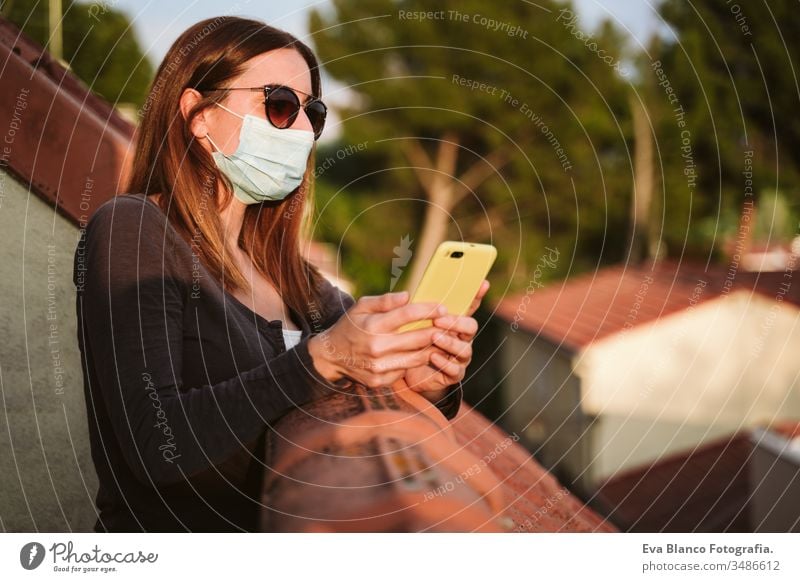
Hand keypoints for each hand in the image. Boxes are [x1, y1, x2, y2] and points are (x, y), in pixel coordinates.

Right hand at [307, 291, 445, 388]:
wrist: (331, 357)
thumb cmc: (350, 326)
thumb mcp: (361, 306)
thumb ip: (385, 301)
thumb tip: (408, 296)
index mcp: (372, 326)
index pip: (406, 315)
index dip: (427, 310)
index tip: (442, 307)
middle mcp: (377, 348)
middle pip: (417, 339)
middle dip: (437, 330)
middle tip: (449, 324)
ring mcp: (379, 367)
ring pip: (417, 357)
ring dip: (432, 347)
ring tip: (442, 338)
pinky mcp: (381, 380)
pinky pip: (406, 369)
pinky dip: (416, 361)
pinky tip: (424, 353)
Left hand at [403, 279, 488, 397]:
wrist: (412, 372)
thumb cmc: (415, 343)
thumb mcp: (416, 325)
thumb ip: (418, 312)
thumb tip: (407, 294)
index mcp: (455, 323)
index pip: (470, 307)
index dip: (477, 295)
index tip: (482, 283)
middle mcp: (462, 339)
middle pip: (471, 327)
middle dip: (456, 322)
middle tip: (438, 320)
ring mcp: (460, 357)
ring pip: (464, 349)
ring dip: (449, 342)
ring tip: (434, 337)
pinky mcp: (454, 374)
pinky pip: (455, 370)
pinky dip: (444, 363)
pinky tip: (433, 356)